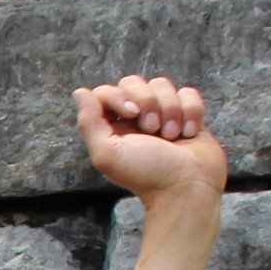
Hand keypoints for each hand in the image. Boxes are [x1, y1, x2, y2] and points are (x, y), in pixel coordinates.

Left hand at [73, 75, 225, 206]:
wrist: (187, 187)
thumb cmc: (146, 174)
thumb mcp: (107, 153)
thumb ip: (89, 122)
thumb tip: (79, 91)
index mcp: (112, 127)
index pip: (106, 91)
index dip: (118, 96)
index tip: (131, 115)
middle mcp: (135, 119)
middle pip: (134, 82)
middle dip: (147, 101)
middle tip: (152, 130)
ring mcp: (162, 115)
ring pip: (162, 85)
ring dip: (170, 109)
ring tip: (171, 136)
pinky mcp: (188, 115)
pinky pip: (188, 93)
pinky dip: (191, 111)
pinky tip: (188, 133)